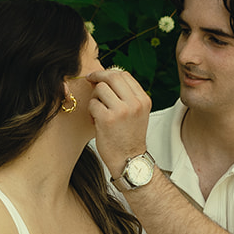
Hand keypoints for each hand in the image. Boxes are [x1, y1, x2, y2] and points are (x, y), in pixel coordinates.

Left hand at [84, 64, 153, 178]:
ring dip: (95, 98)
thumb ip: (127, 95)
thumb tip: (107, 75)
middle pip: (112, 77)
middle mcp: (135, 103)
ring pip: (100, 89)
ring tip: (98, 111)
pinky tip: (95, 121)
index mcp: (143, 100)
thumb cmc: (129, 137)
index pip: (124, 75)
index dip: (109, 73)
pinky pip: (93, 104)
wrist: (129, 160)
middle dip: (97, 76)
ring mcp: (122, 111)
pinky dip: (91, 111)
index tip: (99, 77)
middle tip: (89, 80)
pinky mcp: (107, 119)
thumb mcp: (136, 113)